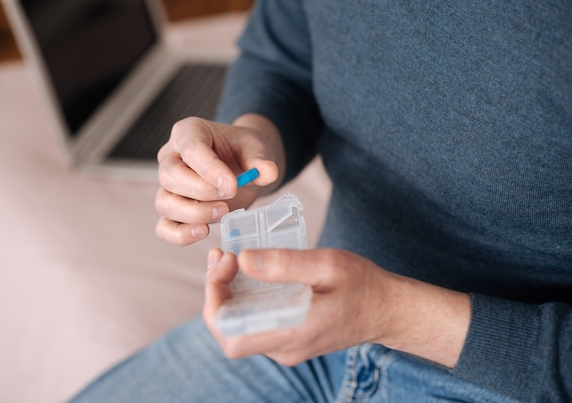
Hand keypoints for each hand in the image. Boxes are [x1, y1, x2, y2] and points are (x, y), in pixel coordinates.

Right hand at [155, 114, 284, 244]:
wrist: (242, 168)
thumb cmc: (243, 152)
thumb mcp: (256, 149)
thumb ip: (261, 160)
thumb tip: (268, 172)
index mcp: (189, 132)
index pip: (191, 149)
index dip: (210, 170)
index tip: (232, 186)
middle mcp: (171, 156)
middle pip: (170, 176)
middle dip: (201, 191)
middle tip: (229, 196)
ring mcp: (167, 185)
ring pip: (164, 202)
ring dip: (194, 213)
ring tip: (224, 212)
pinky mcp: (172, 208)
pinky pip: (164, 227)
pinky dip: (180, 235)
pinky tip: (204, 231)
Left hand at [203, 248, 470, 367]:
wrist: (387, 309)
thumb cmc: (362, 285)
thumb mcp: (327, 265)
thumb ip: (285, 264)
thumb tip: (243, 259)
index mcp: (293, 333)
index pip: (231, 336)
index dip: (215, 301)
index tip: (227, 262)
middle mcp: (284, 348)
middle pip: (227, 333)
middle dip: (216, 293)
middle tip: (222, 255)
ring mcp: (285, 346)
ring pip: (238, 328)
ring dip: (227, 294)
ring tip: (231, 257)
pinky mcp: (288, 338)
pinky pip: (253, 323)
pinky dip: (243, 299)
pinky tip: (247, 272)